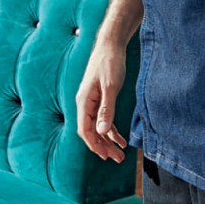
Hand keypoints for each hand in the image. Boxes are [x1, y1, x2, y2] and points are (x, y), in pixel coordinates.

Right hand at [76, 41, 127, 162]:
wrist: (111, 43)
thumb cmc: (110, 62)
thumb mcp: (110, 87)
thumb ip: (106, 109)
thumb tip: (100, 132)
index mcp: (84, 101)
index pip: (84, 130)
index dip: (94, 145)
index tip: (106, 156)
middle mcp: (85, 103)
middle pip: (91, 131)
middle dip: (103, 146)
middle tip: (116, 159)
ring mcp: (93, 101)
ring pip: (98, 126)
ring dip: (108, 140)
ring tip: (120, 154)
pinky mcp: (101, 97)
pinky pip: (104, 118)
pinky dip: (112, 129)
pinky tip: (121, 138)